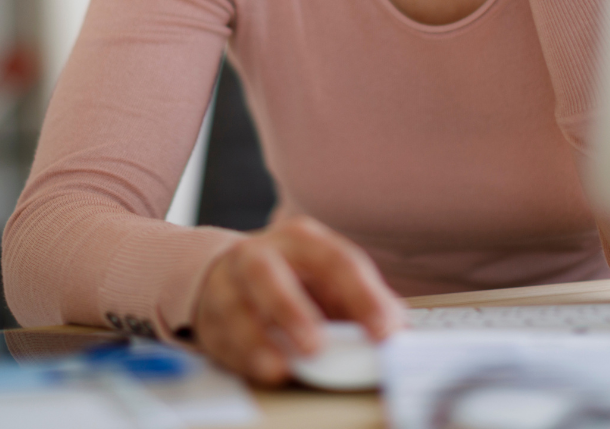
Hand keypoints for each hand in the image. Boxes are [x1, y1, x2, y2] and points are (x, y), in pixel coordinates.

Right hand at [191, 215, 404, 384]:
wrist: (230, 274)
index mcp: (303, 240)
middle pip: (269, 274)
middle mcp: (260, 254)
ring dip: (257, 339)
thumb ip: (366, 302)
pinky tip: (263, 370)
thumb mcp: (332, 281)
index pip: (336, 260)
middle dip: (292, 310)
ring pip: (236, 307)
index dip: (363, 296)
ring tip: (280, 368)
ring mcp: (228, 283)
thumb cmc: (294, 279)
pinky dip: (242, 357)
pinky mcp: (210, 315)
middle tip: (316, 347)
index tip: (384, 331)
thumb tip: (400, 329)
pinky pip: (221, 338)